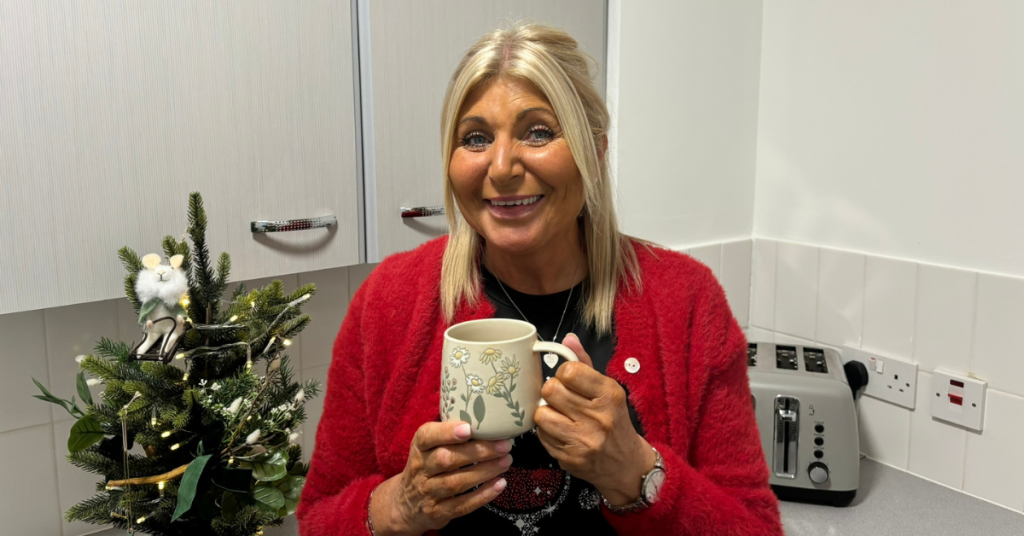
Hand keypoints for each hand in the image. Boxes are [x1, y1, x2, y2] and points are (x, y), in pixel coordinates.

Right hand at [369, 421, 511, 534]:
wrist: (405, 504)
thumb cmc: (426, 466)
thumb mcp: (428, 447)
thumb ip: (448, 434)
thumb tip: (485, 416)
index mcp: (419, 447)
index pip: (427, 436)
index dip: (447, 432)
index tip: (469, 428)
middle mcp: (420, 469)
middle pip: (447, 459)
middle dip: (478, 452)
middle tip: (504, 444)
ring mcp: (428, 492)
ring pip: (456, 483)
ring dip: (485, 471)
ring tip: (506, 461)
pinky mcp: (438, 512)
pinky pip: (461, 505)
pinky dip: (483, 495)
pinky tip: (500, 484)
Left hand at [534, 334, 655, 505]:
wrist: (625, 464)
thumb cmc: (614, 421)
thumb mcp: (607, 390)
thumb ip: (584, 364)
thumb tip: (568, 338)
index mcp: (608, 394)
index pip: (569, 371)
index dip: (563, 374)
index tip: (569, 381)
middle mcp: (597, 417)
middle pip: (550, 390)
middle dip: (552, 392)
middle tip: (562, 399)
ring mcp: (582, 441)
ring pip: (541, 414)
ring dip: (547, 413)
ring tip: (560, 416)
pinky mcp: (569, 458)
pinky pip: (541, 436)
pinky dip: (547, 432)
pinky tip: (561, 432)